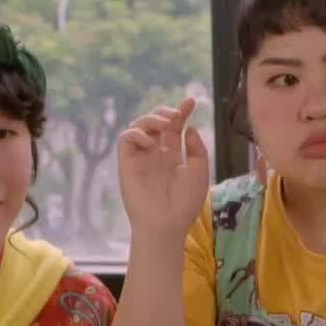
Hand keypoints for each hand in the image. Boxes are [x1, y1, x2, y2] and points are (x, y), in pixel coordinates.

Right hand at [117, 97, 209, 240]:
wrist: (166, 224)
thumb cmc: (185, 203)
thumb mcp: (199, 172)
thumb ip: (196, 149)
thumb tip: (189, 128)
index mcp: (172, 157)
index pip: (174, 129)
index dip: (181, 113)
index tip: (191, 101)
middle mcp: (155, 155)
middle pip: (156, 123)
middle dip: (165, 112)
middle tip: (176, 114)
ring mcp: (140, 158)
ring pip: (139, 126)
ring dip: (151, 119)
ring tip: (166, 123)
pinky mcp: (127, 163)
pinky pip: (126, 139)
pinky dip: (136, 133)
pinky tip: (150, 142)